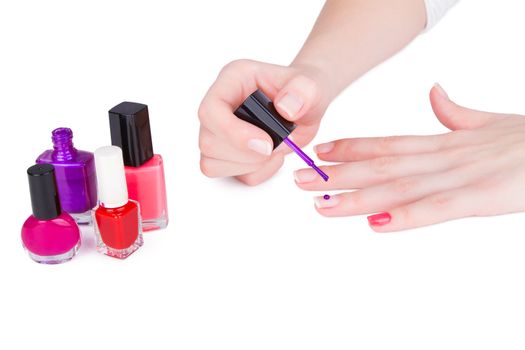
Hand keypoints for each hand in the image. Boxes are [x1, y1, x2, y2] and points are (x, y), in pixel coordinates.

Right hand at [198, 59, 330, 184]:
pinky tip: (272, 157)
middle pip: (208, 142)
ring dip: (248, 165)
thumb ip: (303, 92)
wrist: (306, 107)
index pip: (210, 111)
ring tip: (274, 150)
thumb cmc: (303, 92)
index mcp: (231, 81)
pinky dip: (256, 173)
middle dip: (244, 154)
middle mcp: (220, 106)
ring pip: (212, 163)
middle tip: (274, 146)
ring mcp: (220, 131)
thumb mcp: (311, 86)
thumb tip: (285, 108)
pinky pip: (231, 175)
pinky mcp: (228, 153)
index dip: (232, 133)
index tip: (266, 143)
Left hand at [294, 84, 524, 231]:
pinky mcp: (483, 196)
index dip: (351, 148)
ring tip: (322, 204)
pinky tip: (375, 224)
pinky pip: (438, 208)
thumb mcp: (489, 122)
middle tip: (299, 180)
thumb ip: (456, 113)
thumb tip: (434, 95)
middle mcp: (443, 156)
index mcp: (443, 142)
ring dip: (357, 196)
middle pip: (381, 166)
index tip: (320, 151)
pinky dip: (406, 216)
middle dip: (337, 175)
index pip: (388, 144)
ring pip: (400, 186)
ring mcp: (461, 175)